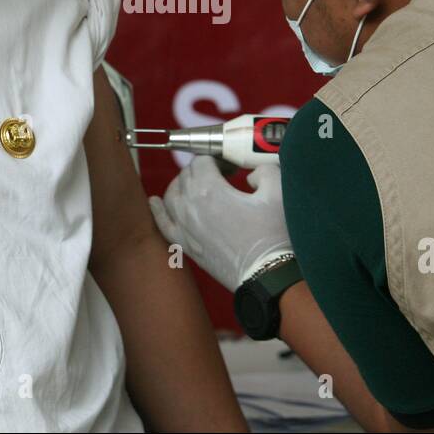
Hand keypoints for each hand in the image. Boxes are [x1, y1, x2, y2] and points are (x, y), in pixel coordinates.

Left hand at [148, 155, 291, 291]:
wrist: (268, 275)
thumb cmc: (274, 235)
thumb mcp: (278, 191)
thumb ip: (262, 171)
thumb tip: (250, 175)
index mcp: (210, 190)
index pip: (202, 160)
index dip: (217, 158)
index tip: (230, 166)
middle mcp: (190, 207)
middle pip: (186, 175)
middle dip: (202, 170)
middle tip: (222, 176)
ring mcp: (184, 228)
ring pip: (171, 195)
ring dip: (183, 185)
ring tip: (198, 185)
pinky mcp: (186, 247)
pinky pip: (163, 224)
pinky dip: (158, 210)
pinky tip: (155, 202)